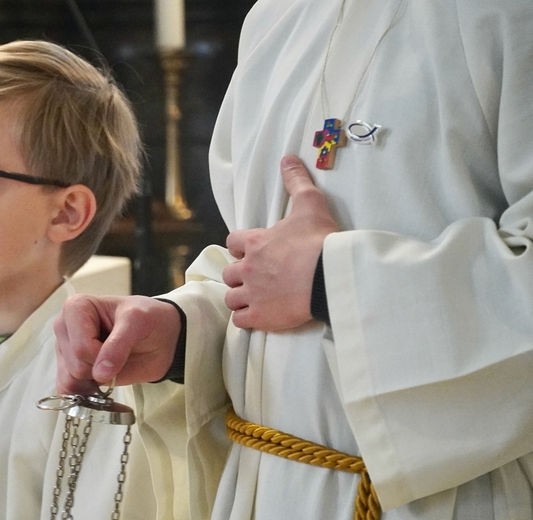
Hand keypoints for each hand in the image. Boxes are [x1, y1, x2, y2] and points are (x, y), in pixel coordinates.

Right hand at [54, 294, 181, 394]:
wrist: (157, 337)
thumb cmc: (146, 320)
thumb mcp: (138, 322)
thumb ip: (118, 345)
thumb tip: (99, 373)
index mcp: (75, 307)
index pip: (81, 346)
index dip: (101, 355)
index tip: (119, 347)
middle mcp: (64, 327)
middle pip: (75, 365)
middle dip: (99, 368)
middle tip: (117, 355)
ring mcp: (63, 349)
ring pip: (70, 380)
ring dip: (93, 380)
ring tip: (109, 366)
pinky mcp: (66, 369)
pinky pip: (67, 389)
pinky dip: (86, 391)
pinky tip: (100, 380)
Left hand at [222, 155, 338, 329]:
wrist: (329, 276)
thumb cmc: (319, 240)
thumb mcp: (310, 204)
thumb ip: (296, 181)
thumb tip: (287, 158)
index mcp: (255, 243)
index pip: (233, 242)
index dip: (241, 246)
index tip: (252, 250)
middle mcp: (248, 268)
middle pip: (230, 272)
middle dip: (240, 274)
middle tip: (257, 277)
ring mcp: (252, 294)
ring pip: (231, 297)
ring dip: (240, 297)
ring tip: (255, 298)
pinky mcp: (260, 316)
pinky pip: (240, 320)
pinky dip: (245, 318)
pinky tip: (257, 316)